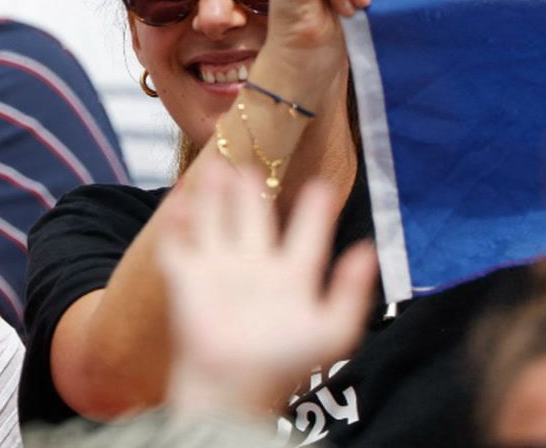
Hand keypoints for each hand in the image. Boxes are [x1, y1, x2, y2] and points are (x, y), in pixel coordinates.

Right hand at [156, 164, 377, 418]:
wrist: (233, 384)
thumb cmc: (284, 360)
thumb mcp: (333, 329)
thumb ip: (352, 291)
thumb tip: (369, 250)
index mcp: (291, 279)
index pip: (306, 236)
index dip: (315, 212)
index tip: (322, 184)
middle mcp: (254, 270)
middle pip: (253, 221)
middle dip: (251, 193)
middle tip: (253, 161)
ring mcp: (217, 272)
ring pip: (215, 223)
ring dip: (214, 196)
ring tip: (218, 165)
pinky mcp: (185, 279)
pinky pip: (177, 244)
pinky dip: (176, 221)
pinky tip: (179, 197)